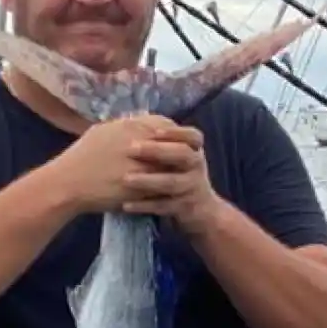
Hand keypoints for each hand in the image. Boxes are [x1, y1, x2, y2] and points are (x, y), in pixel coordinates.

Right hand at [49, 115, 203, 216]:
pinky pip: (162, 188)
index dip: (176, 133)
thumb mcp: (101, 132)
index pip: (167, 126)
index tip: (178, 140)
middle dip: (184, 152)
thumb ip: (123, 126)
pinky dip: (167, 190)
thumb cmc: (80, 157)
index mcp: (132, 127)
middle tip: (187, 160)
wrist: (68, 183)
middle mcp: (141, 143)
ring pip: (172, 167)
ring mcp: (142, 166)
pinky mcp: (140, 188)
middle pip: (176, 144)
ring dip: (179, 172)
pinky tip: (168, 193)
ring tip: (180, 177)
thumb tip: (136, 122)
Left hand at [120, 123, 225, 239]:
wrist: (200, 210)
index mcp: (194, 150)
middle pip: (182, 154)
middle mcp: (196, 167)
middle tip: (131, 148)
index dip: (174, 132)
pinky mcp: (183, 208)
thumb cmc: (181, 175)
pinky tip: (125, 205)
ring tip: (125, 179)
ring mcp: (191, 188)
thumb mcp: (178, 156)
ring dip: (148, 180)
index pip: (192, 136)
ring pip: (171, 182)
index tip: (153, 131)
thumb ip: (163, 141)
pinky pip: (163, 206)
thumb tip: (137, 118)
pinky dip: (144, 205)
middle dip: (158, 150)